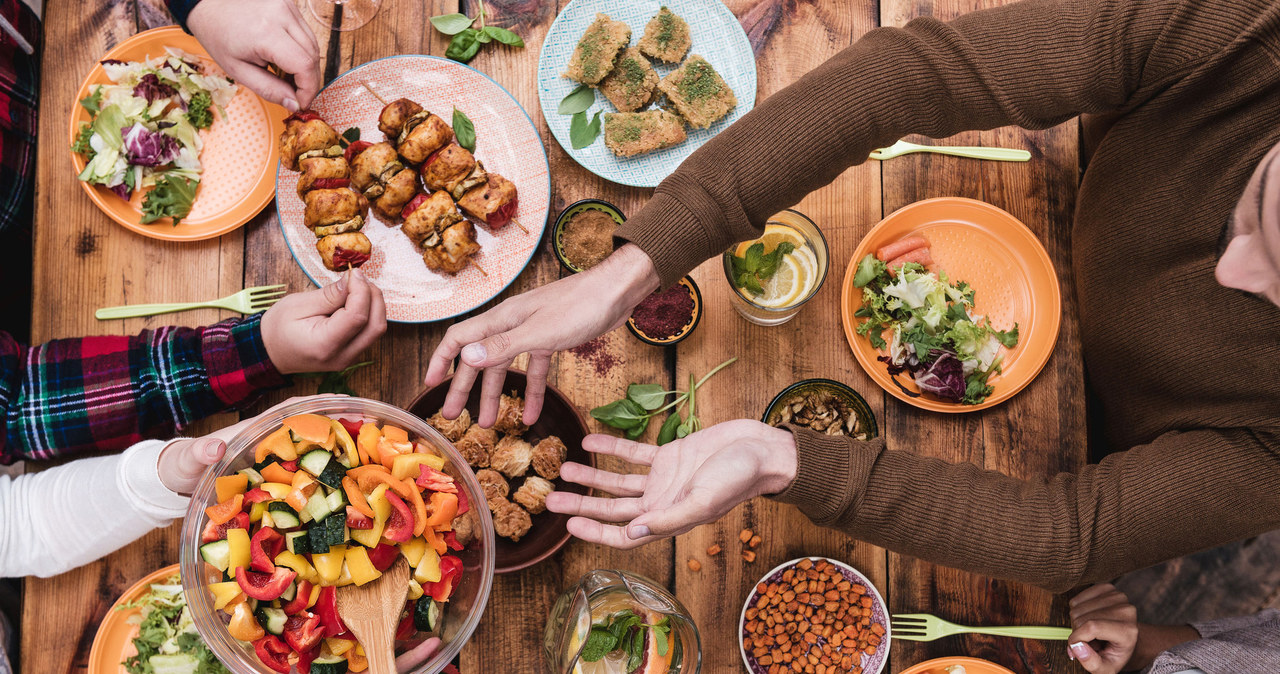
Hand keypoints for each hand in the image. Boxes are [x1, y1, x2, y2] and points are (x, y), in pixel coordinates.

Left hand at [156, 395, 347, 493]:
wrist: (175, 484)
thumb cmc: (182, 466)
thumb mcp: (188, 459)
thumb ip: (199, 452)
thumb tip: (216, 447)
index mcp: (254, 430)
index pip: (290, 411)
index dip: (317, 404)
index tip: (344, 402)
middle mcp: (268, 443)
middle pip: (309, 429)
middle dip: (337, 425)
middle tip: (369, 429)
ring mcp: (271, 463)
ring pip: (309, 453)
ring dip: (335, 451)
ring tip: (366, 456)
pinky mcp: (271, 483)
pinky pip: (301, 476)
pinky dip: (322, 477)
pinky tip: (341, 487)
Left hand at [187, 0, 321, 110]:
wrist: (208, 5)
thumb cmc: (218, 35)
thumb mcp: (238, 70)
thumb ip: (269, 89)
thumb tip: (294, 104)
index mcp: (265, 33)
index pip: (304, 65)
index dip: (309, 88)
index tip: (301, 102)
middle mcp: (281, 15)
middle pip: (313, 55)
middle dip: (308, 80)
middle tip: (295, 93)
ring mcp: (287, 7)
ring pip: (313, 45)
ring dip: (306, 65)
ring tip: (288, 76)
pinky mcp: (289, 4)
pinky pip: (306, 33)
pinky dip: (302, 50)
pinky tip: (287, 58)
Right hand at [261, 269, 386, 374]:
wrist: (270, 353)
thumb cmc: (278, 329)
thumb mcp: (298, 305)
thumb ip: (329, 295)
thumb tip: (353, 280)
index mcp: (324, 344)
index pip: (357, 317)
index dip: (361, 291)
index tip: (354, 273)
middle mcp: (342, 356)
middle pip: (376, 326)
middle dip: (373, 297)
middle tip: (359, 278)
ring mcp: (349, 359)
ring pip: (376, 330)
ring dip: (373, 305)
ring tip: (356, 288)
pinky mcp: (352, 354)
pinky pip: (370, 333)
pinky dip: (368, 314)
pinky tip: (354, 301)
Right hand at [425, 244, 659, 427]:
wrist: (617, 291)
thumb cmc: (581, 305)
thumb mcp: (541, 332)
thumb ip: (504, 347)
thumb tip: (467, 359)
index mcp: (502, 319)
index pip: (459, 338)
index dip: (441, 360)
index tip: (431, 385)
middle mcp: (512, 324)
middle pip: (480, 358)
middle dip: (465, 388)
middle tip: (453, 416)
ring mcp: (532, 332)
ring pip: (506, 367)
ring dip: (497, 396)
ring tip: (489, 424)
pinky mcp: (552, 339)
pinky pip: (535, 370)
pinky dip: (532, 393)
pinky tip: (532, 416)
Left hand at [545, 420, 796, 548]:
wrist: (763, 448)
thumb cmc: (739, 478)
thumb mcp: (703, 500)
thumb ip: (668, 518)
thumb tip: (632, 534)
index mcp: (668, 518)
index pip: (623, 533)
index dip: (595, 531)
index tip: (568, 524)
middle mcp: (661, 502)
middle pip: (612, 507)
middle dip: (582, 504)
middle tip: (550, 497)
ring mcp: (664, 478)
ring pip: (618, 481)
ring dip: (592, 476)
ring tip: (564, 468)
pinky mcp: (671, 455)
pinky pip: (635, 453)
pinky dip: (613, 447)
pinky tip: (590, 439)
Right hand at [1067, 584, 1139, 672]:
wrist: (1128, 640)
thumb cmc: (1115, 654)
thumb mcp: (1106, 669)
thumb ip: (1091, 663)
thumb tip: (1075, 646)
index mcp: (1128, 631)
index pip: (1092, 627)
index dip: (1076, 638)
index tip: (1074, 647)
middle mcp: (1126, 610)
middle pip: (1082, 617)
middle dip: (1077, 631)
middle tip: (1089, 640)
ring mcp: (1118, 596)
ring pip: (1077, 607)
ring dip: (1076, 621)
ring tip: (1090, 630)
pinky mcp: (1108, 588)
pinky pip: (1077, 598)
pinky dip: (1076, 609)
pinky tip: (1088, 617)